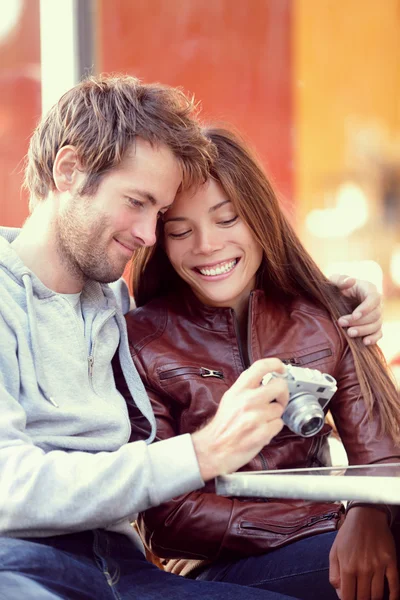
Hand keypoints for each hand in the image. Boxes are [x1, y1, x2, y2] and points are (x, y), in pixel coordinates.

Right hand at [192, 358, 288, 480]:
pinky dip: (273, 428)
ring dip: (275, 415)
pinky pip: (279, 425)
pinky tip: (261, 430)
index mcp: (239, 390)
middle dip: (283, 393)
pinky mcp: (262, 433)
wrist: (214, 449)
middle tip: (279, 399)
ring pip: (280, 409)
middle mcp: (247, 400)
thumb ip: (246, 387)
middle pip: (279, 385)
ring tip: (262, 420)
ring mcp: (256, 417)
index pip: (260, 367)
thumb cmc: (223, 425)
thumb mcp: (230, 398)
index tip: (282, 369)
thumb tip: (265, 378)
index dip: (275, 364)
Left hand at [329, 274, 382, 345]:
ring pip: (377, 325)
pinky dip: (374, 338)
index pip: (374, 298)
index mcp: (369, 289)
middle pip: (375, 314)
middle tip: (341, 323)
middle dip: (359, 321)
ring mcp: (376, 315)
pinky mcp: (374, 325)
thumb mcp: (335, 280)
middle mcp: (376, 303)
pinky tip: (364, 342)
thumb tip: (350, 281)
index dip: (366, 308)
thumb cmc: (336, 287)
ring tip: (349, 333)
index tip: (354, 315)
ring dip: (364, 330)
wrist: (337, 298)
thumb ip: (340, 280)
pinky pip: (379, 333)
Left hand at [329, 507, 398, 599]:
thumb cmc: (348, 534)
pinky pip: (394, 586)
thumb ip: (334, 574)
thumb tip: (340, 593)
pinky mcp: (391, 563)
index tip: (350, 599)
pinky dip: (393, 596)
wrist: (366, 516)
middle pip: (363, 598)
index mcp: (347, 566)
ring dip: (374, 599)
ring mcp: (378, 566)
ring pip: (378, 595)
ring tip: (371, 597)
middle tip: (360, 597)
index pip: (348, 597)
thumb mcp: (334, 551)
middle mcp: (363, 568)